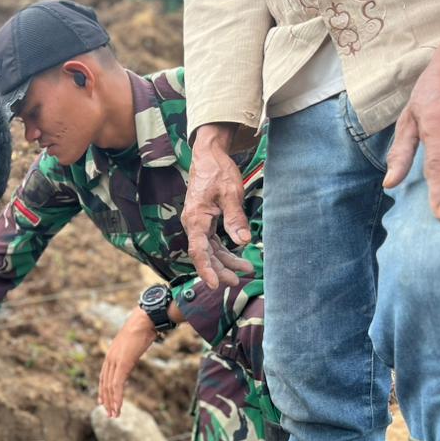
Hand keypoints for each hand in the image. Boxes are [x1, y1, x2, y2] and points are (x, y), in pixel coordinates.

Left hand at [99, 309, 157, 417]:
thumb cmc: (142, 329)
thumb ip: (129, 353)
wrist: (144, 320)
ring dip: (112, 403)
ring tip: (114, 415)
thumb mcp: (133, 344)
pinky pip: (117, 384)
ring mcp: (115, 361)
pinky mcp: (123, 364)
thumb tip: (132, 355)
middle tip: (109, 414)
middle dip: (107, 400)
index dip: (103, 390)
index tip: (102, 402)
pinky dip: (117, 397)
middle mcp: (110, 359)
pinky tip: (118, 407)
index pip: (104, 377)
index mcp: (111, 355)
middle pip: (105, 384)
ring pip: (110, 387)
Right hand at [184, 124, 253, 287]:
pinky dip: (224, 250)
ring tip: (246, 269)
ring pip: (209, 249)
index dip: (206, 269)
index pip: (199, 251)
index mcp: (196, 219)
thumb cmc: (218, 172)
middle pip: (204, 254)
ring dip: (225, 261)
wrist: (208, 156)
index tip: (214, 285)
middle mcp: (193, 224)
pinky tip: (237, 255)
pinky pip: (212, 241)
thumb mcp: (230, 193)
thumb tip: (244, 242)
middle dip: (220, 269)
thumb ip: (236, 218)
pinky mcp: (204, 221)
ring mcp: (197, 223)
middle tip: (238, 280)